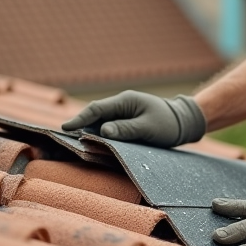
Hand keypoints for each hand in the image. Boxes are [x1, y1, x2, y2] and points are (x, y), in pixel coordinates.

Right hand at [61, 91, 205, 147]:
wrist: (183, 122)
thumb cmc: (168, 123)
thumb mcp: (148, 128)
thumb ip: (126, 129)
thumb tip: (103, 131)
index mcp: (125, 101)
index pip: (97, 109)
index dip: (80, 119)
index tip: (65, 128)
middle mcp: (121, 105)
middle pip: (95, 116)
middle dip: (80, 126)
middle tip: (62, 138)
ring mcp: (123, 113)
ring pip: (100, 123)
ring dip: (89, 132)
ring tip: (72, 143)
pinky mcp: (125, 123)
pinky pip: (109, 129)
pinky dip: (100, 136)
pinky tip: (91, 144)